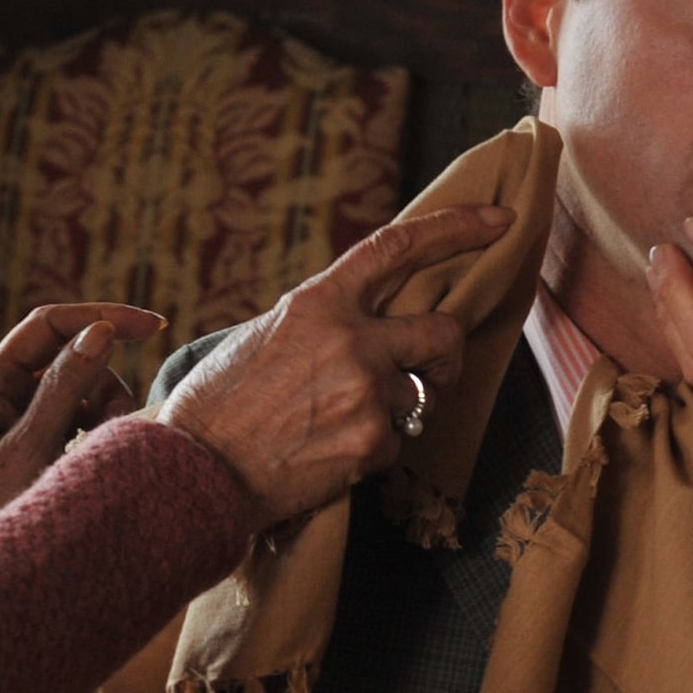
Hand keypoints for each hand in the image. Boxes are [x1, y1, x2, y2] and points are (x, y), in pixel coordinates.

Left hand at [0, 301, 163, 532]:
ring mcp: (19, 413)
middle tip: (119, 426)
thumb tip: (100, 333)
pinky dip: (99, 429)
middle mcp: (3, 389)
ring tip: (104, 452)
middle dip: (106, 384)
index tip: (155, 327)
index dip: (102, 317)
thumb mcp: (31, 449)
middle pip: (73, 356)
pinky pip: (80, 415)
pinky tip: (97, 457)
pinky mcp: (36, 436)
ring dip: (106, 411)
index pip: (51, 324)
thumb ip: (63, 389)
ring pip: (83, 387)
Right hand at [160, 203, 509, 525]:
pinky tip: (327, 454)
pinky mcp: (371, 443)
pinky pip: (397, 443)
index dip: (456, 228)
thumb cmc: (219, 405)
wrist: (195, 471)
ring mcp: (365, 392)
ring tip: (337, 424)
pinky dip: (371, 452)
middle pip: (441, 332)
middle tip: (436, 369)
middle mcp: (350, 340)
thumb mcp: (264, 336)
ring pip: (420, 396)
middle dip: (448, 354)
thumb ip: (322, 321)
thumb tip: (368, 320)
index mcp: (318, 303)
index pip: (399, 248)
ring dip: (394, 412)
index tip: (497, 221)